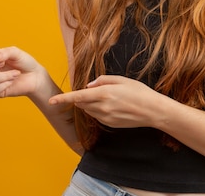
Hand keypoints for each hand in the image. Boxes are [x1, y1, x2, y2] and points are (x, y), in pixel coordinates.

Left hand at [49, 75, 163, 128]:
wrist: (153, 111)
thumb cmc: (139, 92)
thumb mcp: (122, 79)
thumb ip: (102, 80)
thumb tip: (88, 86)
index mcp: (104, 93)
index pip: (77, 97)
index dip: (63, 99)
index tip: (51, 101)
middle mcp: (103, 107)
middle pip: (82, 104)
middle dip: (82, 98)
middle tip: (97, 91)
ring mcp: (106, 118)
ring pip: (89, 111)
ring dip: (91, 104)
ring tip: (110, 98)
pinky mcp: (110, 124)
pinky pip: (98, 117)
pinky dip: (99, 111)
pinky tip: (114, 106)